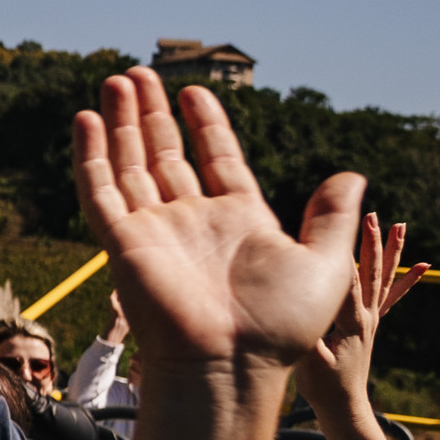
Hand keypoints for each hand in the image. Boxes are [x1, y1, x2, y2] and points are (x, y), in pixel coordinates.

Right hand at [70, 72, 363, 373]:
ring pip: (131, 164)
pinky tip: (87, 119)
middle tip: (139, 74)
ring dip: (121, 122)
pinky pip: (101, 192)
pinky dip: (91, 156)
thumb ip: (331, 216)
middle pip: (166, 154)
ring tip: (117, 79)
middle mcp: (193, 221)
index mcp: (238, 220)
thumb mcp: (324, 262)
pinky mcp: (123, 244)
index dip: (205, 124)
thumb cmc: (280, 326)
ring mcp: (155, 231)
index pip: (216, 158)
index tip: (193, 91)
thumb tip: (352, 176)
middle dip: (151, 113)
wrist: (231, 365)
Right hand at [316, 218, 424, 401]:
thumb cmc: (322, 387)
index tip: (340, 226)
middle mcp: (366, 317)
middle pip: (371, 273)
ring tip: (401, 226)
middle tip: (372, 215)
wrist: (343, 406)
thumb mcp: (309, 360)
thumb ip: (308, 332)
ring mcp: (371, 319)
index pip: (346, 282)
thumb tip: (301, 307)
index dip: (341, 254)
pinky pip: (392, 297)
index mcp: (350, 323)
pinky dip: (408, 280)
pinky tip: (424, 266)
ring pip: (384, 278)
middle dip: (370, 242)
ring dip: (392, 251)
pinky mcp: (370, 324)